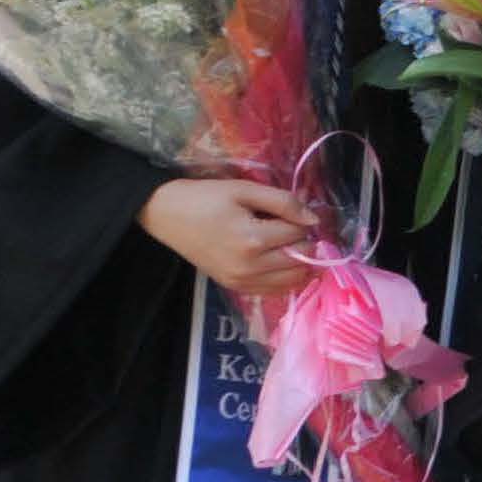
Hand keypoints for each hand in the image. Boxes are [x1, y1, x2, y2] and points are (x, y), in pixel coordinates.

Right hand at [137, 177, 318, 294]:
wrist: (167, 215)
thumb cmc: (204, 197)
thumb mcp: (244, 189)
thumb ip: (282, 202)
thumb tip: (313, 219)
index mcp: (253, 240)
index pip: (299, 234)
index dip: (301, 221)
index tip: (291, 212)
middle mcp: (250, 267)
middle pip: (301, 260)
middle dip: (305, 243)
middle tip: (292, 228)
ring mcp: (242, 282)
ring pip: (293, 281)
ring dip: (301, 263)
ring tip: (290, 244)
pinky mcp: (235, 287)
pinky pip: (275, 291)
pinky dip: (286, 279)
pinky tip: (281, 263)